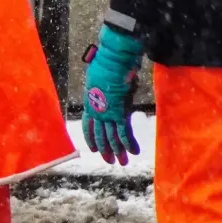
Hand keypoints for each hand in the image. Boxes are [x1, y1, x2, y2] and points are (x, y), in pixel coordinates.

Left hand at [81, 25, 144, 164]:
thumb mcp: (101, 79)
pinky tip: (133, 152)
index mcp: (90, 103)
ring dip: (118, 151)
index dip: (91, 139)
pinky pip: (124, 131)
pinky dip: (129, 143)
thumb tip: (111, 88)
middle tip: (110, 161)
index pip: (88, 126)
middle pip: (100, 135)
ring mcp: (107, 112)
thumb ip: (104, 88)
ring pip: (111, 137)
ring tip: (122, 163)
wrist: (112, 60)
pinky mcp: (119, 111)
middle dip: (106, 150)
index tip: (93, 149)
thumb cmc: (107, 64)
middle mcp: (97, 111)